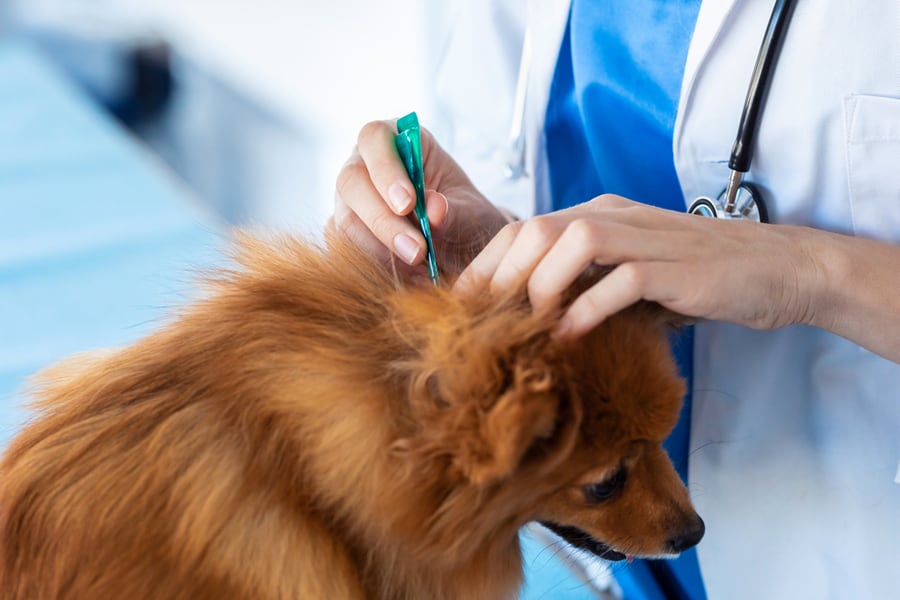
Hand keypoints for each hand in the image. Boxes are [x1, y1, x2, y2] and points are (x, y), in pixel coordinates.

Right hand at [331, 119, 509, 275]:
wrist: (460, 250)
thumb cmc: (465, 218)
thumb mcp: (472, 212)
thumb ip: (456, 211)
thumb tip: (434, 210)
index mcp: (395, 139)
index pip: (376, 138)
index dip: (387, 169)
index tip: (410, 204)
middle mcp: (363, 164)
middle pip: (351, 182)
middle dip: (383, 221)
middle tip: (416, 251)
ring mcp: (347, 199)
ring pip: (343, 221)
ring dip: (379, 251)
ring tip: (420, 271)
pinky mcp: (342, 232)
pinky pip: (342, 249)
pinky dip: (372, 267)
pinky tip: (406, 279)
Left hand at [456, 195, 829, 338]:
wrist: (774, 268)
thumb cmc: (694, 276)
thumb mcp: (628, 271)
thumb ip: (585, 281)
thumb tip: (529, 320)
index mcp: (598, 214)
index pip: (524, 227)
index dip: (488, 265)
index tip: (463, 307)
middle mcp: (615, 217)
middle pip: (537, 228)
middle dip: (501, 275)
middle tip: (482, 321)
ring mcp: (647, 238)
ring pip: (572, 242)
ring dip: (541, 285)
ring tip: (528, 325)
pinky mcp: (676, 267)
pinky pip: (621, 279)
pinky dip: (589, 306)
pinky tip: (571, 334)